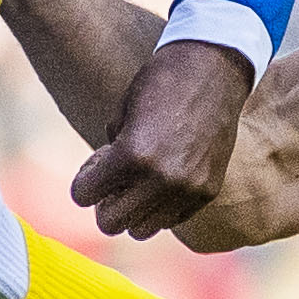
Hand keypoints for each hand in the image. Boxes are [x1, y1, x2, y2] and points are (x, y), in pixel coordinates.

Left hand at [74, 38, 250, 238]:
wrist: (216, 69)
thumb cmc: (161, 83)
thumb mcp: (122, 114)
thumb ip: (109, 154)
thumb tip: (104, 187)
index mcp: (132, 156)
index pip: (82, 196)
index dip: (84, 181)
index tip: (95, 165)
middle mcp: (161, 180)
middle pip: (110, 223)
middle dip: (105, 202)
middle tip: (115, 179)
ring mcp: (188, 189)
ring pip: (142, 229)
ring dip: (134, 210)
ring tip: (139, 182)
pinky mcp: (208, 191)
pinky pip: (171, 219)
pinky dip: (161, 206)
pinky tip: (164, 179)